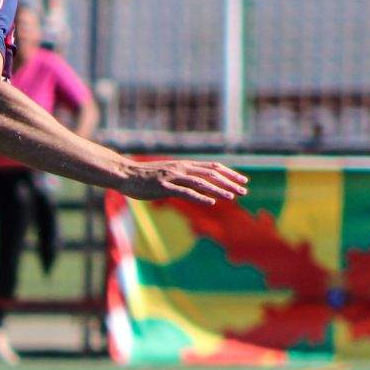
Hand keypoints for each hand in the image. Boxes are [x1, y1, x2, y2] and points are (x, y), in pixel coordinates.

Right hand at [117, 158, 248, 206]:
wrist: (125, 174)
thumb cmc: (145, 177)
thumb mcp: (168, 176)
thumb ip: (183, 180)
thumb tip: (197, 188)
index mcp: (184, 165)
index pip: (212, 168)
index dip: (229, 174)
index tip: (243, 181)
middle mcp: (182, 168)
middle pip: (211, 174)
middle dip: (229, 182)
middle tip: (244, 190)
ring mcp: (173, 177)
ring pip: (202, 183)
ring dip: (219, 190)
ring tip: (233, 197)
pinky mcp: (164, 187)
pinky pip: (185, 192)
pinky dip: (200, 197)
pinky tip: (211, 203)